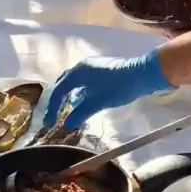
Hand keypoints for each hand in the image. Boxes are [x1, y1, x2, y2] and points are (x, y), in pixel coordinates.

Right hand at [43, 51, 173, 131]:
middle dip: (57, 100)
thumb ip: (80, 113)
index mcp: (77, 72)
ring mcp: (91, 66)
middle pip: (63, 84)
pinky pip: (82, 82)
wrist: (141, 74)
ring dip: (68, 96)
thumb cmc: (117, 87)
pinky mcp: (100, 70)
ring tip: (66, 111)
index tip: (49, 124)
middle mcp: (81, 66)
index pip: (58, 91)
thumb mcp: (97, 102)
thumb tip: (66, 124)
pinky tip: (82, 102)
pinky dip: (78, 93)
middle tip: (54, 116)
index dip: (52, 108)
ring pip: (73, 82)